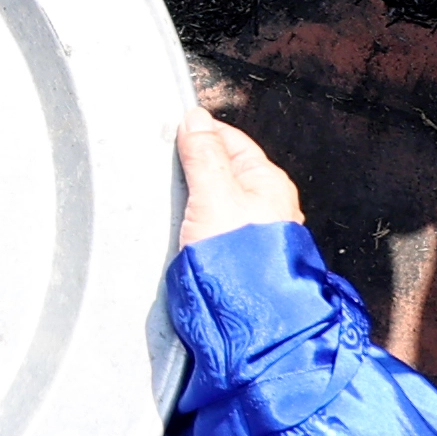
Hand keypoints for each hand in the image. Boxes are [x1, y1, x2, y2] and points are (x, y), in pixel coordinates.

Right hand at [176, 107, 304, 247]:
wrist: (246, 316)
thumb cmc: (243, 259)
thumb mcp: (215, 194)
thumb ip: (204, 155)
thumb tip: (196, 120)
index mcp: (268, 180)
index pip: (230, 139)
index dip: (200, 132)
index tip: (173, 131)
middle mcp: (263, 202)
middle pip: (219, 168)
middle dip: (192, 167)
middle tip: (169, 169)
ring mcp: (248, 227)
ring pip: (212, 197)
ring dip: (190, 198)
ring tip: (174, 202)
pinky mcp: (231, 250)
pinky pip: (208, 223)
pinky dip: (192, 221)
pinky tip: (180, 228)